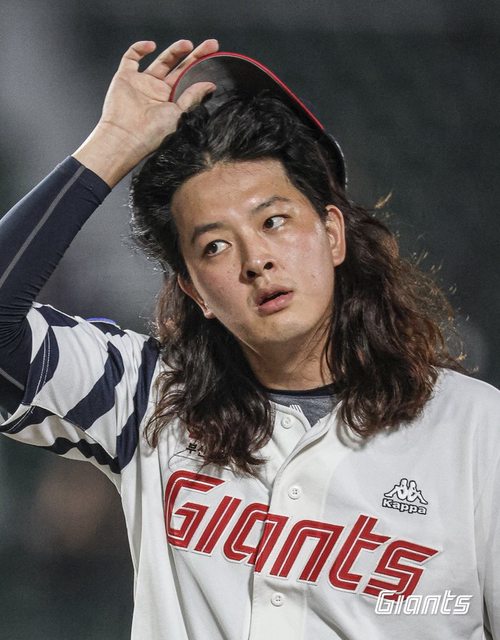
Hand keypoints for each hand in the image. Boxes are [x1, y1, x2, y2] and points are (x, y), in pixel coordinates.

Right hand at [73, 39, 218, 185]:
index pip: (190, 79)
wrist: (126, 137)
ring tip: (187, 44)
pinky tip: (151, 46)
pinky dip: (139, 48)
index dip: (201, 66)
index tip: (215, 54)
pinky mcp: (125, 77)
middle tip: (211, 44)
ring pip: (161, 61)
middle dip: (194, 55)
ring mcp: (142, 83)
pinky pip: (131, 58)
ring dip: (174, 50)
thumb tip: (210, 85)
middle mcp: (158, 91)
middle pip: (179, 67)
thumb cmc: (152, 133)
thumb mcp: (179, 114)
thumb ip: (193, 97)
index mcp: (172, 101)